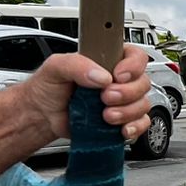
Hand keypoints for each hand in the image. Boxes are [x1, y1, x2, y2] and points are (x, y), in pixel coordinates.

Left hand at [24, 46, 152, 144]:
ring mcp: (123, 101)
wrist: (42, 115)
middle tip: (105, 97)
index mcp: (108, 61)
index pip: (136, 56)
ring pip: (143, 105)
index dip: (133, 66)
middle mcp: (119, 80)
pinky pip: (141, 124)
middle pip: (143, 83)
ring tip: (105, 115)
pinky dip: (134, 127)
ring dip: (127, 112)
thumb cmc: (48, 88)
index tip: (118, 76)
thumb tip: (101, 76)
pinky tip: (120, 128)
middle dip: (127, 93)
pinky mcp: (123, 120)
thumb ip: (76, 64)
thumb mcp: (55, 67)